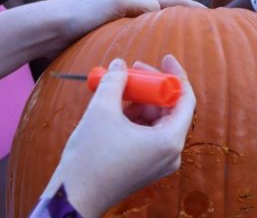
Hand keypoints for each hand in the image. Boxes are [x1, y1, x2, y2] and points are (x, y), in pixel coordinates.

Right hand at [44, 56, 196, 216]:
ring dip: (138, 101)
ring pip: (155, 120)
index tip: (164, 57)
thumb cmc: (89, 158)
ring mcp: (158, 163)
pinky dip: (133, 118)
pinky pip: (146, 134)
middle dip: (150, 86)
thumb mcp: (102, 110)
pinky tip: (113, 109)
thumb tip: (120, 64)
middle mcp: (170, 154)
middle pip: (169, 108)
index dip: (175, 75)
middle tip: (130, 70)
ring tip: (114, 90)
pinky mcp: (144, 167)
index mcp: (169, 141)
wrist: (71, 199)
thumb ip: (115, 81)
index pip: (185, 99)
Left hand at [45, 0, 202, 53]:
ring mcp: (120, 33)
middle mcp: (131, 15)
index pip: (170, 3)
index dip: (190, 8)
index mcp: (136, 1)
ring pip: (149, 40)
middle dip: (182, 29)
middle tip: (201, 43)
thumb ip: (140, 2)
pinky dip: (146, 63)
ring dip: (163, 49)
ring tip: (178, 63)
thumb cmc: (82, 12)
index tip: (211, 16)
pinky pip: (135, 56)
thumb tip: (162, 8)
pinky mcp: (110, 49)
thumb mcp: (115, 0)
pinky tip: (151, 75)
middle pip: (163, 21)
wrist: (50, 30)